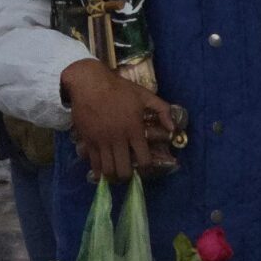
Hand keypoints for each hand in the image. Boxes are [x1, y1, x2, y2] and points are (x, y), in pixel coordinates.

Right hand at [61, 59, 175, 180]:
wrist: (90, 84)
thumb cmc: (119, 89)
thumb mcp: (144, 95)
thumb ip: (162, 110)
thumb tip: (173, 128)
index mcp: (134, 130)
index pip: (144, 159)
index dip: (146, 168)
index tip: (145, 167)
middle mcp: (118, 139)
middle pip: (124, 170)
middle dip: (128, 176)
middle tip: (129, 174)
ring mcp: (102, 142)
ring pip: (108, 170)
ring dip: (114, 176)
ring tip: (116, 175)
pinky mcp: (88, 141)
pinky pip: (93, 164)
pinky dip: (98, 171)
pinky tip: (102, 172)